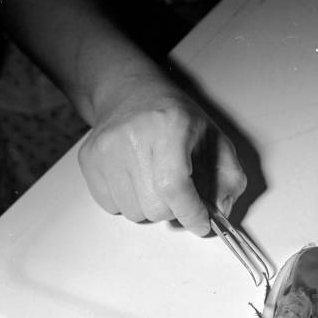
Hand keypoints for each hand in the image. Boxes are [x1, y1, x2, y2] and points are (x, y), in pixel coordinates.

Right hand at [78, 78, 246, 235]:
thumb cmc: (176, 119)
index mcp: (170, 125)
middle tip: (178, 189)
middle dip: (174, 209)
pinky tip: (135, 177)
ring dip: (150, 206)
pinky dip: (129, 202)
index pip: (176, 186)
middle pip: (156, 208)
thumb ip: (229, 178)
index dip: (191, 212)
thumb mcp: (215, 140)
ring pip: (134, 213)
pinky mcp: (88, 160)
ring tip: (154, 179)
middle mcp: (132, 135)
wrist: (132, 94)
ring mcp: (105, 149)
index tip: (201, 223)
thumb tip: (220, 212)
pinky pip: (112, 207)